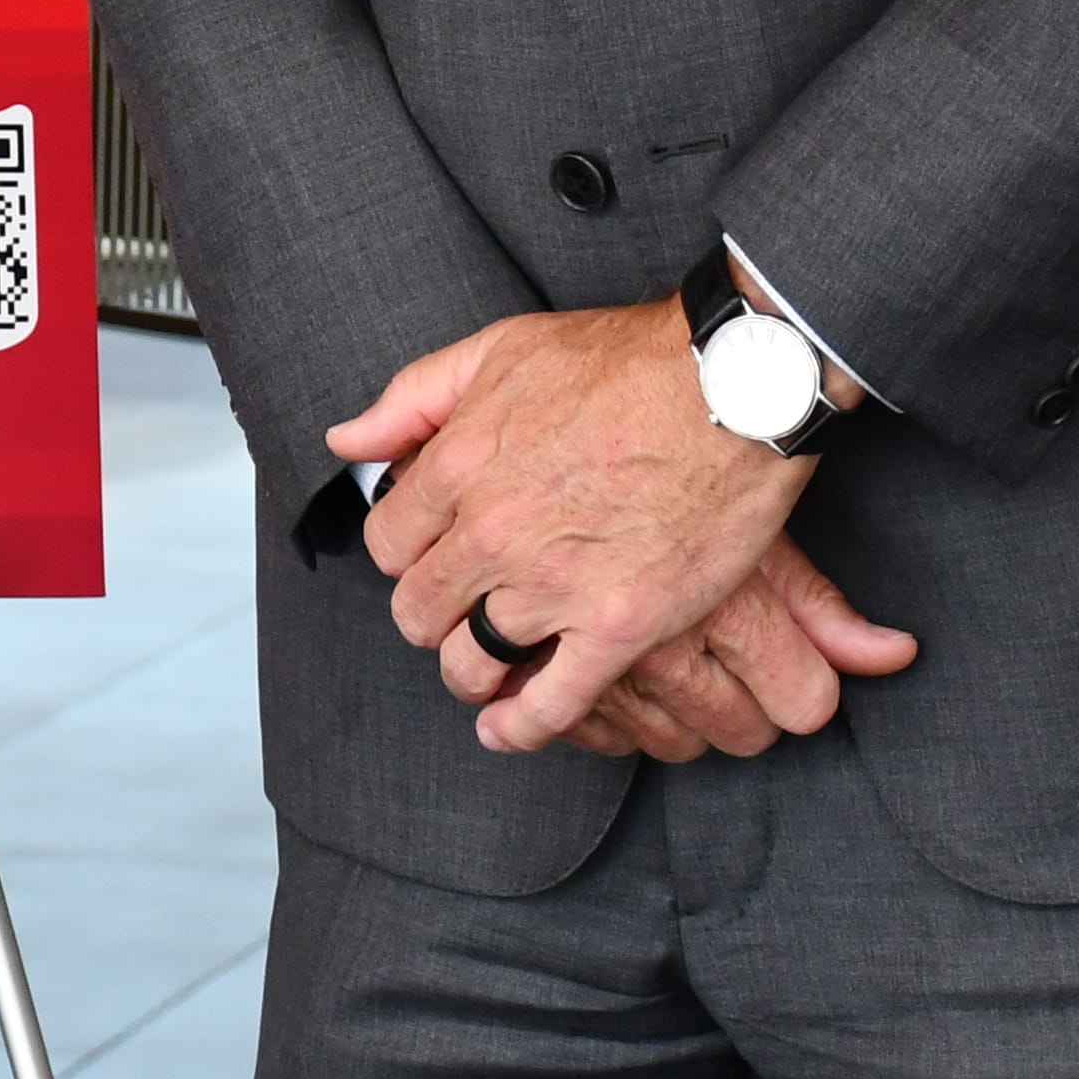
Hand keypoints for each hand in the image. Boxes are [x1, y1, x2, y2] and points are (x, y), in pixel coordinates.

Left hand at [328, 300, 879, 755]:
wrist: (732, 389)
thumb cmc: (623, 362)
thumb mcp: (499, 350)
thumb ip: (412, 398)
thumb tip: (346, 441)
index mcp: (457, 466)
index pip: (387, 543)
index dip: (406, 553)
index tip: (429, 553)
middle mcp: (492, 533)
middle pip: (418, 610)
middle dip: (430, 614)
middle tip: (456, 608)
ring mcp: (552, 586)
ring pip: (470, 662)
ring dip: (469, 669)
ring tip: (483, 665)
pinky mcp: (618, 627)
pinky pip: (548, 705)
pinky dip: (520, 727)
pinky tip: (507, 728)